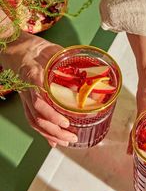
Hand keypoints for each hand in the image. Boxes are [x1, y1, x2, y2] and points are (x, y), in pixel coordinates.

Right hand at [0, 32, 77, 146]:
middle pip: (38, 118)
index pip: (39, 102)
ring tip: (66, 142)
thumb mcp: (52, 52)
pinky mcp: (27, 102)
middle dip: (55, 131)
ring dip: (51, 135)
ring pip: (35, 122)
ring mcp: (26, 98)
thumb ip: (67, 65)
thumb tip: (83, 80)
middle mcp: (28, 91)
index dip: (52, 115)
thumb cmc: (35, 49)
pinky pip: (33, 120)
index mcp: (33, 77)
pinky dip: (44, 133)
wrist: (16, 48)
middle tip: (72, 137)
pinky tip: (54, 141)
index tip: (65, 122)